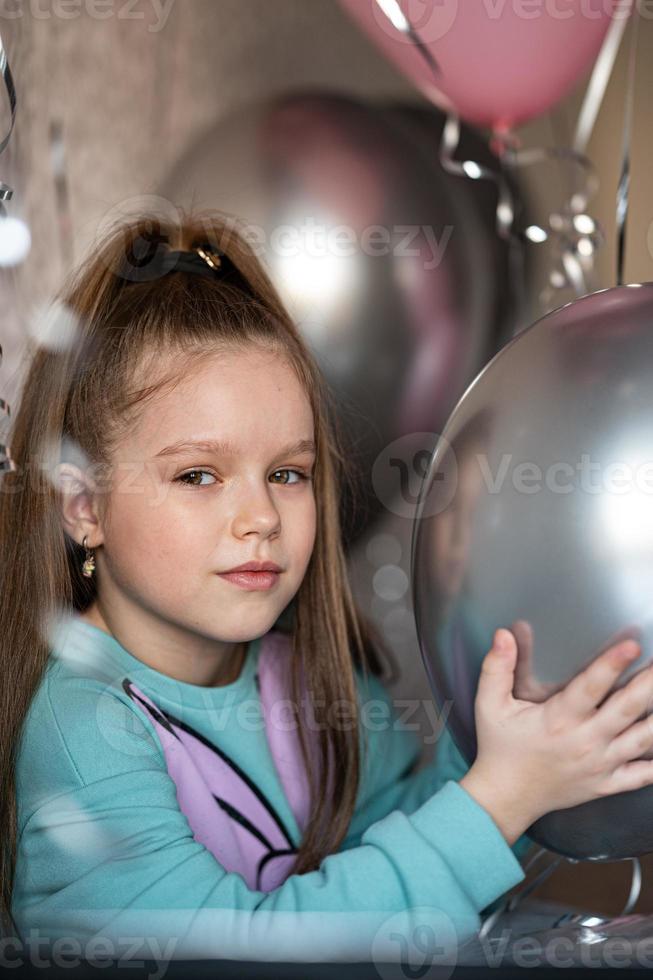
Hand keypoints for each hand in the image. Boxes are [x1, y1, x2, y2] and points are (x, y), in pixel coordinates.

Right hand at [459, 628, 652, 844]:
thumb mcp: (490, 705)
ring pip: (642, 739)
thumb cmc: (500, 748)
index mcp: (558, 719)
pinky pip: (643, 775)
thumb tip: (504, 635)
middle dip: (649, 684)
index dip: (612, 665)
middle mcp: (585, 741)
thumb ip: (496, 668)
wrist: (506, 796)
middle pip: (627, 708)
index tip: (631, 646)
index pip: (590, 687)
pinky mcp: (607, 783)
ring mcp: (600, 764)